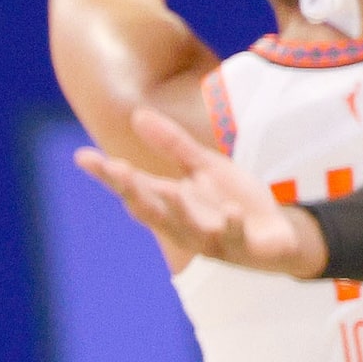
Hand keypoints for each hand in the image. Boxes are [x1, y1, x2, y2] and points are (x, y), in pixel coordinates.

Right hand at [77, 108, 326, 276]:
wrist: (280, 234)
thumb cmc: (235, 202)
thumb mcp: (205, 167)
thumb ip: (173, 145)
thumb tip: (137, 114)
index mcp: (173, 204)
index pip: (134, 189)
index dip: (108, 175)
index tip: (82, 156)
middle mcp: (185, 225)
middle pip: (153, 212)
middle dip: (135, 192)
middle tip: (116, 170)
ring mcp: (214, 240)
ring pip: (190, 229)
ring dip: (180, 211)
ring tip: (171, 190)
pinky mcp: (245, 247)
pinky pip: (237, 238)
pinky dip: (233, 226)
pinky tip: (232, 213)